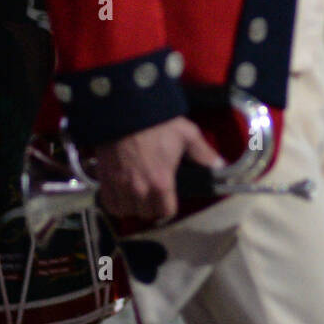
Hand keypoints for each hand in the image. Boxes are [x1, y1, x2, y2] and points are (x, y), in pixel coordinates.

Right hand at [95, 118, 223, 222]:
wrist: (125, 109)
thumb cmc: (157, 123)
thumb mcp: (186, 134)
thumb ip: (203, 153)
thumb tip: (220, 165)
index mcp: (161, 182)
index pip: (166, 212)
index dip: (169, 207)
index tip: (169, 199)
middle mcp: (139, 190)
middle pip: (146, 214)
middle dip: (151, 207)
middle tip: (154, 194)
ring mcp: (119, 186)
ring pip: (126, 211)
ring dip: (132, 206)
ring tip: (137, 194)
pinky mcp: (104, 180)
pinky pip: (109, 204)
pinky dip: (115, 202)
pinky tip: (121, 193)